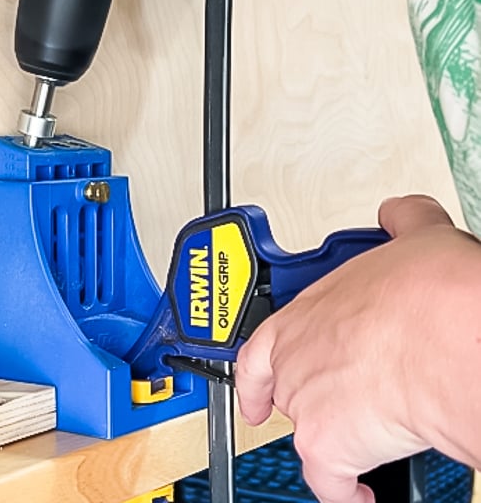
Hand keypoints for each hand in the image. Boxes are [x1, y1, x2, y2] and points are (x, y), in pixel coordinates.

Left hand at [235, 195, 480, 502]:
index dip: (256, 367)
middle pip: (282, 388)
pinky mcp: (327, 444)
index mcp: (304, 310)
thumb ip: (396, 224)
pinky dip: (342, 493)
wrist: (440, 334)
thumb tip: (397, 215)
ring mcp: (304, 401)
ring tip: (361, 437)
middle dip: (307, 398)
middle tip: (337, 404)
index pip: (261, 343)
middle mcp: (294, 355)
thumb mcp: (410, 236)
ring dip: (330, 437)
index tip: (252, 382)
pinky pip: (327, 482)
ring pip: (304, 431)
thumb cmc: (425, 290)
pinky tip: (361, 493)